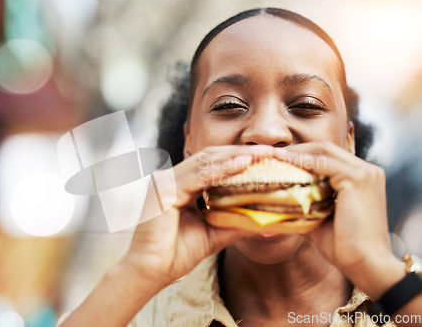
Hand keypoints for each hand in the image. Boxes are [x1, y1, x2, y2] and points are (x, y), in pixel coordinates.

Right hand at [123, 145, 275, 285]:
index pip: (212, 164)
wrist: (151, 272)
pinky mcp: (163, 190)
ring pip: (204, 162)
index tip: (266, 157)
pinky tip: (242, 165)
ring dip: (234, 156)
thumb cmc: (178, 254)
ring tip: (260, 154)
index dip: (238, 158)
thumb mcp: (215, 233)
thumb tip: (268, 221)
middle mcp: (171, 179)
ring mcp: (165, 182)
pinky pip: (196, 176)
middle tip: (269, 150)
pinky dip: (220, 169)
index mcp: (181, 186)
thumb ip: (237, 222)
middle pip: (210, 157)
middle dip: (240, 152)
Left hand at [273, 142, 399, 288]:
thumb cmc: (344, 246)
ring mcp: (364, 172)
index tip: (277, 158)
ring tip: (272, 156)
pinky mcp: (357, 178)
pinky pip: (322, 163)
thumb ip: (303, 206)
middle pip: (324, 149)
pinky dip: (301, 161)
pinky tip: (282, 162)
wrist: (366, 264)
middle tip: (271, 154)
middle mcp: (366, 170)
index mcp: (361, 177)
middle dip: (296, 149)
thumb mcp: (319, 219)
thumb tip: (275, 206)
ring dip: (295, 152)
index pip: (327, 156)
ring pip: (322, 151)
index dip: (301, 154)